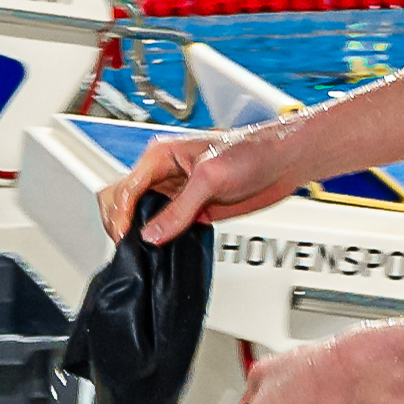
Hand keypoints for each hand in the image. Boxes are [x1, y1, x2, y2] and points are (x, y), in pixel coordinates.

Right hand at [97, 123, 304, 243]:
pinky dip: (160, 240)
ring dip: (138, 233)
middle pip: (124, 201)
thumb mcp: (211, 177)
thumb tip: (152, 233)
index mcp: (162, 156)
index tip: (125, 235)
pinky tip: (162, 250)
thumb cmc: (253, 151)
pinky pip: (166, 227)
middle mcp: (165, 174)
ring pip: (142, 217)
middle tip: (129, 245)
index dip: (121, 214)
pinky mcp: (192, 210)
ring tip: (142, 252)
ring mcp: (178, 194)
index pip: (126, 188)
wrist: (284, 162)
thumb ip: (180, 207)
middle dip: (120, 222)